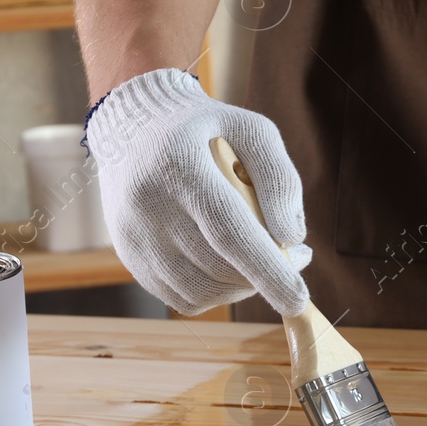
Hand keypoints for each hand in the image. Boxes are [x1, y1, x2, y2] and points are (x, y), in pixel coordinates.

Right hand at [85, 69, 310, 315]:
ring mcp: (133, 234)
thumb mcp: (252, 129)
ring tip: (257, 257)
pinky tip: (225, 264)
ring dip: (241, 287)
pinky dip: (213, 293)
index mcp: (180, 164)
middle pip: (217, 267)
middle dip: (264, 276)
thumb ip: (280, 178)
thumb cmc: (205, 128)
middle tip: (293, 257)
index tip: (298, 299)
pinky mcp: (128, 256)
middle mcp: (149, 203)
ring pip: (200, 291)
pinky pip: (181, 298)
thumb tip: (292, 238)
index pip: (228, 230)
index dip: (266, 269)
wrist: (132, 126)